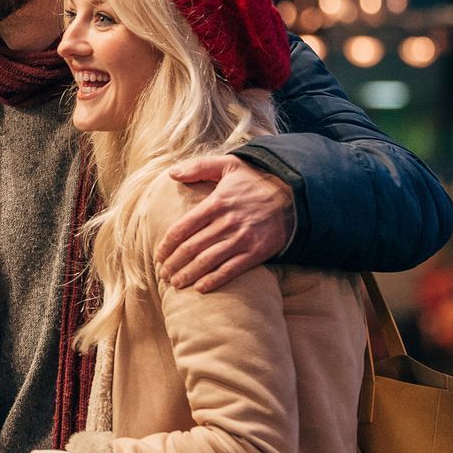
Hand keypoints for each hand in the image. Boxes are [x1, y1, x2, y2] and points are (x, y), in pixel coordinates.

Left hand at [155, 156, 293, 291]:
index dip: (167, 244)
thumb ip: (198, 167)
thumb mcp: (228, 164)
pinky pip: (230, 270)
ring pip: (207, 261)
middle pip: (191, 247)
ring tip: (175, 283)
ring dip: (188, 274)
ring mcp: (241, 239)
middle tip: (163, 274)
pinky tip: (200, 288)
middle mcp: (226, 222)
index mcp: (216, 202)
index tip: (158, 255)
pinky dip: (213, 281)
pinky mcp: (256, 252)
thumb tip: (171, 173)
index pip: (182, 227)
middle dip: (173, 263)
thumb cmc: (257, 179)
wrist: (294, 194)